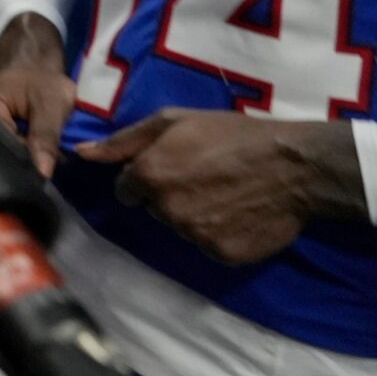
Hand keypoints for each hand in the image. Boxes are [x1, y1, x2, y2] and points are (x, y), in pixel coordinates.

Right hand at [0, 13, 76, 176]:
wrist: (35, 66)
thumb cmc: (43, 80)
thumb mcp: (52, 105)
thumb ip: (46, 137)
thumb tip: (43, 172)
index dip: (23, 159)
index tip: (44, 167)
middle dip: (22, 160)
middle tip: (46, 163)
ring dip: (21, 157)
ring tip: (39, 159)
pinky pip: (0, 147)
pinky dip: (18, 152)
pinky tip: (30, 152)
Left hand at [74, 108, 365, 263]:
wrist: (295, 166)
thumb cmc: (232, 134)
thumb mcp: (174, 121)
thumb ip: (123, 140)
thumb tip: (82, 153)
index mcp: (149, 175)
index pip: (126, 189)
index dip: (145, 177)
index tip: (173, 167)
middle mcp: (166, 209)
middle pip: (153, 209)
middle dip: (169, 194)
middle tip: (204, 176)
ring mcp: (194, 235)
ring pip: (180, 227)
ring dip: (193, 214)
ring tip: (225, 192)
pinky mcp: (221, 255)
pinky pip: (207, 245)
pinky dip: (219, 233)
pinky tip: (239, 213)